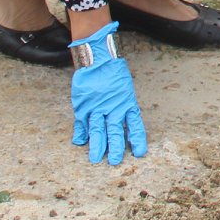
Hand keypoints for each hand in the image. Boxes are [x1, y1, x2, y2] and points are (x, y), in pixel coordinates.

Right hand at [68, 23, 147, 166]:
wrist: (98, 58)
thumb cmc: (114, 73)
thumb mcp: (125, 89)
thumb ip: (124, 107)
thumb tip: (126, 123)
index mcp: (127, 103)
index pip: (134, 125)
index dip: (137, 139)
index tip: (139, 153)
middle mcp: (113, 107)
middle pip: (115, 131)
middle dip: (115, 147)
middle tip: (115, 162)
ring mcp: (97, 107)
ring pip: (98, 130)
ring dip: (97, 145)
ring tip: (95, 159)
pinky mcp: (83, 105)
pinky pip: (82, 122)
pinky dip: (80, 132)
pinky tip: (80, 142)